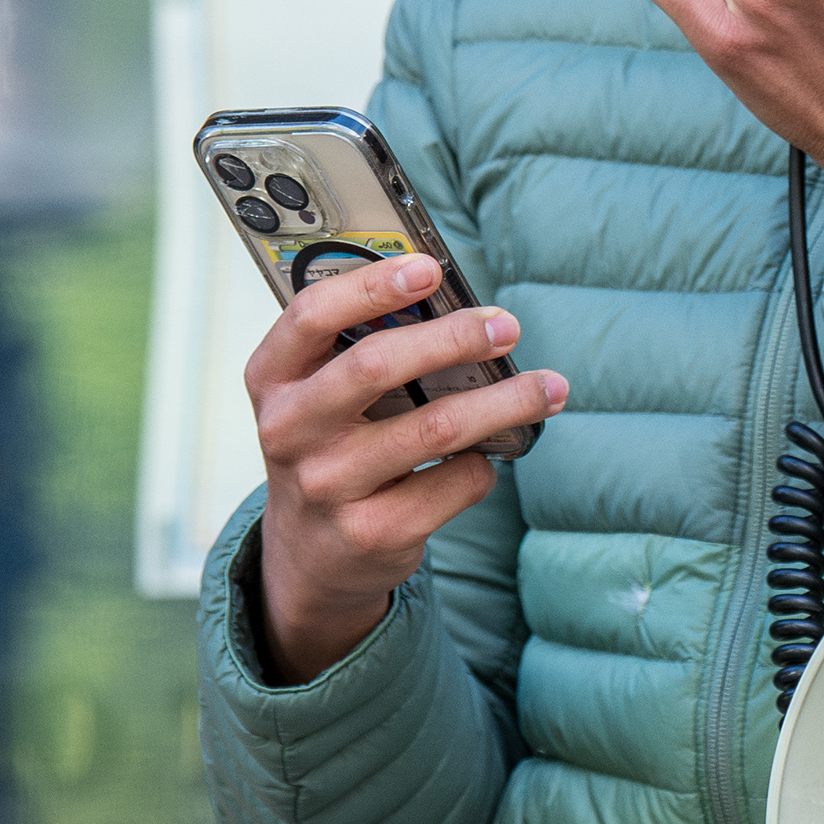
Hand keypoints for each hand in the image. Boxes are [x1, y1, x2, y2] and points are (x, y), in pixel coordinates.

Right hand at [244, 253, 565, 681]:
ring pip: (437, 428)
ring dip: (506, 401)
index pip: (312, 315)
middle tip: (507, 326)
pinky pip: (456, 481)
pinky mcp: (373, 533)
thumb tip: (459, 309)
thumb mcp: (319, 395)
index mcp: (273, 378)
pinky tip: (490, 455)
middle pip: (377, 365)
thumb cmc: (331, 446)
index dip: (372, 286)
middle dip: (454, 338)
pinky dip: (486, 463)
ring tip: (549, 387)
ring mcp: (328, 486)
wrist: (311, 555)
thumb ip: (361, 349)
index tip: (431, 268)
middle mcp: (289, 430)